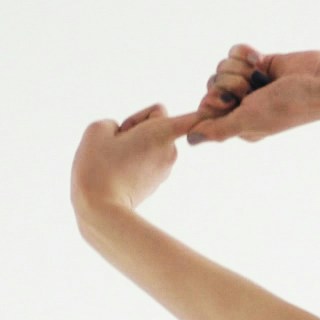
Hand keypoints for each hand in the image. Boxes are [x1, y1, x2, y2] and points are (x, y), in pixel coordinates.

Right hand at [72, 102, 202, 216]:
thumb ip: (115, 122)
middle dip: (138, 126)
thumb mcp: (98, 129)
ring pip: (150, 142)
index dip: (206, 112)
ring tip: (115, 160)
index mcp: (162, 132)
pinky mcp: (156, 182)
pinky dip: (133, 160)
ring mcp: (165, 169)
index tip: (222, 110)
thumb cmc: (97, 166)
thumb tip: (123, 135)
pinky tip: (118, 171)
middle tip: (117, 142)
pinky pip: (145, 159)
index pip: (193, 117)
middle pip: (157, 122)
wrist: (99, 209)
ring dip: (134, 144)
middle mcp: (171, 151)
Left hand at [185, 43, 319, 143]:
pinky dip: (246, 53)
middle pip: (212, 85)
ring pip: (222, 67)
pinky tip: (261, 59)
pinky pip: (234, 52)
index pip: (206, 110)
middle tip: (254, 88)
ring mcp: (248, 83)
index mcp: (238, 125)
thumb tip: (190, 141)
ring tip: (261, 75)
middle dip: (231, 82)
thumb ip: (218, 129)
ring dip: (241, 68)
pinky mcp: (255, 64)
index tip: (234, 100)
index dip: (215, 100)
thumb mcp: (250, 120)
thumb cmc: (288, 106)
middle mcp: (242, 105)